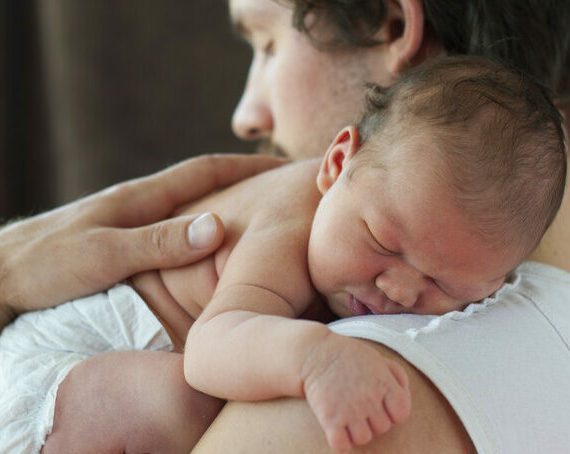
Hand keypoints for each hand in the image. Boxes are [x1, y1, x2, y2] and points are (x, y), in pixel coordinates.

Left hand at [0, 154, 284, 325]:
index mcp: (143, 198)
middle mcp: (143, 204)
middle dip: (245, 185)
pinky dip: (202, 233)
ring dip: (226, 209)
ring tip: (258, 223)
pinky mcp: (126, 241)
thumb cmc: (45, 263)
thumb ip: (159, 241)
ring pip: (192, 208)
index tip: (285, 168)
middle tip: (282, 194)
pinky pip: (176, 231)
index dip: (248, 168)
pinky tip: (210, 252)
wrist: (0, 275)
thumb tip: (219, 226)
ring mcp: (135, 221)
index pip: (206, 171)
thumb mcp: (104, 253)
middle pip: (205, 186)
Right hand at [302, 334, 410, 451]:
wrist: (314, 352)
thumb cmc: (347, 355)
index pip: (401, 414)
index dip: (392, 412)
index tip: (381, 405)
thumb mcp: (377, 357)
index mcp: (383, 383)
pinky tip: (336, 428)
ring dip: (356, 430)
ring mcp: (349, 409)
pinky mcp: (330, 418)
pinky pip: (341, 445)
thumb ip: (396, 374)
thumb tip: (405, 391)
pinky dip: (340, 442)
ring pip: (364, 438)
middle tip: (359, 406)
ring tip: (347, 416)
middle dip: (372, 419)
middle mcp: (369, 398)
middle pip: (382, 427)